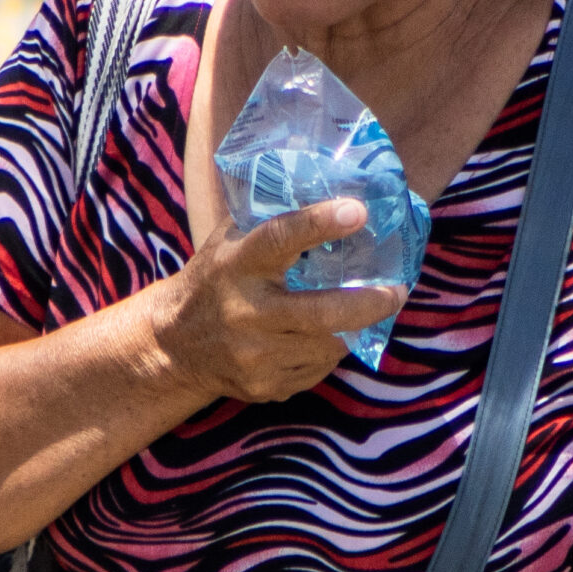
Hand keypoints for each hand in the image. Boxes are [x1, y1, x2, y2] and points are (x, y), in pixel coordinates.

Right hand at [151, 200, 406, 402]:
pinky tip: (320, 337)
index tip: (359, 210)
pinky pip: (318, 369)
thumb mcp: (230, 241)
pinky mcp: (265, 387)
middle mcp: (246, 312)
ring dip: (351, 327)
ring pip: (329, 344)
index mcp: (237, 265)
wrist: (174, 345)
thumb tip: (331, 184)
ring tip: (360, 311)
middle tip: (398, 290)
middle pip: (322, 311)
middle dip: (370, 302)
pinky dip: (327, 351)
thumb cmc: (215, 279)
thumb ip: (270, 217)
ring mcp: (255, 356)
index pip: (280, 238)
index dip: (320, 223)